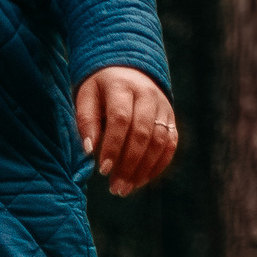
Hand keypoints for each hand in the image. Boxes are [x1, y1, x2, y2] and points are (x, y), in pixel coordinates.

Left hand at [74, 66, 177, 197]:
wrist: (129, 68)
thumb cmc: (100, 88)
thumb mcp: (86, 96)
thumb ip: (86, 121)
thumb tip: (90, 151)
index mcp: (122, 87)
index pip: (121, 119)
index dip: (113, 146)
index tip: (103, 170)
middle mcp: (147, 95)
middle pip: (143, 133)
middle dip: (129, 164)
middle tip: (115, 188)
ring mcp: (163, 106)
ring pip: (160, 140)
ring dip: (144, 169)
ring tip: (126, 188)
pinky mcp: (170, 117)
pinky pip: (171, 143)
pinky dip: (159, 164)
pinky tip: (142, 180)